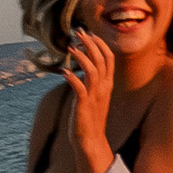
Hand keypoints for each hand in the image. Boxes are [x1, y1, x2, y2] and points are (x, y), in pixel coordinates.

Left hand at [63, 27, 116, 172]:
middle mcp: (103, 88)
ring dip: (82, 57)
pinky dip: (72, 78)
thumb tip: (81, 69)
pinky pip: (80, 89)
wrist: (90, 141)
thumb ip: (90, 82)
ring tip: (71, 47)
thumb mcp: (93, 97)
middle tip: (78, 32)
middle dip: (90, 43)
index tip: (88, 33)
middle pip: (102, 59)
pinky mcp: (84, 106)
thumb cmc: (89, 119)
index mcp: (107, 84)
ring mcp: (95, 97)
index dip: (99, 43)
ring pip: (93, 70)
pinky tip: (63, 71)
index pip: (109, 58)